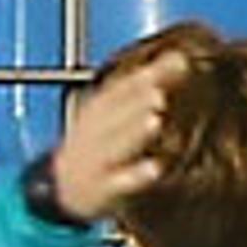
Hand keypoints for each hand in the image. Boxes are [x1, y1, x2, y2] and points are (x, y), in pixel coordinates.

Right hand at [45, 42, 189, 224]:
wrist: (64, 185)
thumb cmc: (98, 142)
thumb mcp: (114, 109)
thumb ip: (147, 84)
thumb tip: (181, 57)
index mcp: (100, 108)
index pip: (124, 87)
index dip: (148, 75)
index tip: (178, 62)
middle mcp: (96, 131)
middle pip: (116, 112)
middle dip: (137, 100)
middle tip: (159, 90)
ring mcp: (98, 160)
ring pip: (116, 144)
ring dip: (135, 131)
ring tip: (155, 119)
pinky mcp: (103, 189)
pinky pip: (120, 182)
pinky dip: (136, 176)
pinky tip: (156, 169)